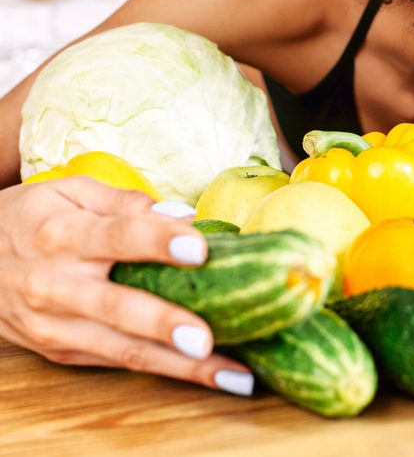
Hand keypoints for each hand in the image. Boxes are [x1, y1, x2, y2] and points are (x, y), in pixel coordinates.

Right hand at [0, 177, 252, 395]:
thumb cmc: (32, 218)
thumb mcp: (69, 191)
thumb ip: (126, 201)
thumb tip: (184, 214)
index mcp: (62, 234)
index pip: (118, 237)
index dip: (159, 242)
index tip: (201, 249)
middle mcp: (56, 285)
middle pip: (118, 307)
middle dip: (164, 325)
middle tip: (206, 339)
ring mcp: (56, 326)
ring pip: (122, 349)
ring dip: (178, 366)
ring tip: (228, 375)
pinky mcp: (61, 351)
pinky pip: (116, 360)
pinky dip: (162, 369)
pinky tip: (204, 372)